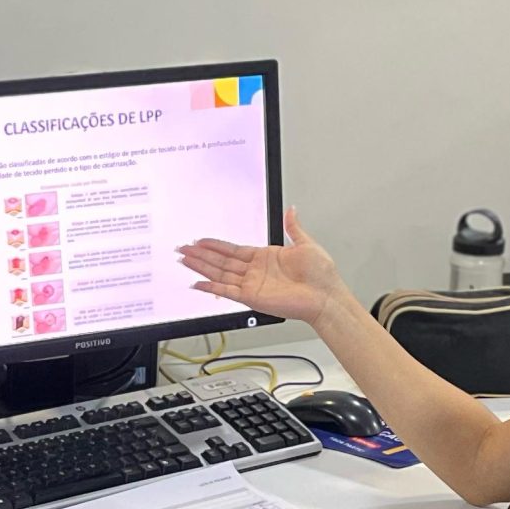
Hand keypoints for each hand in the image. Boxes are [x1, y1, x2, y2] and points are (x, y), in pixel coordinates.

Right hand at [179, 206, 347, 327]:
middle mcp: (256, 272)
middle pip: (221, 261)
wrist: (326, 295)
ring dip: (201, 267)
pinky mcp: (253, 298)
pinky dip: (212, 288)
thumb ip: (293, 227)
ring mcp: (252, 285)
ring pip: (220, 274)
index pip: (233, 250)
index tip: (201, 241)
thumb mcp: (306, 243)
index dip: (215, 245)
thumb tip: (291, 210)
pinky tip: (198, 283)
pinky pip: (227, 291)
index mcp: (265, 258)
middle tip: (183, 249)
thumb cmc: (320, 275)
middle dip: (201, 254)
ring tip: (185, 260)